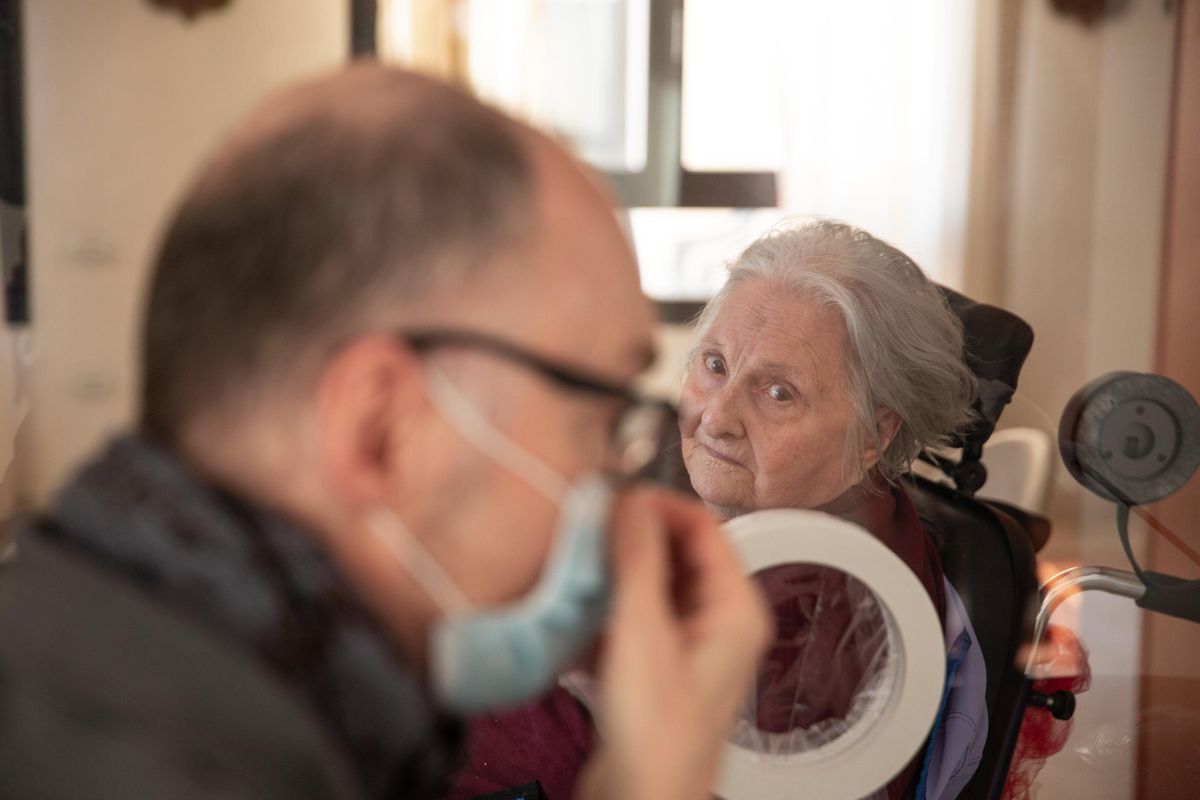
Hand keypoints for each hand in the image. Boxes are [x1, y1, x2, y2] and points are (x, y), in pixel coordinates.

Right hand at [576, 488, 771, 799]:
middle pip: (673, 552)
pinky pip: (628, 616)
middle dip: (629, 539)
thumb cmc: (658, 738)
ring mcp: (685, 645)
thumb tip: (630, 500)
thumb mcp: (642, 634)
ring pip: (646, 584)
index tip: (613, 497)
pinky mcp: (653, 667)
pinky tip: (572, 616)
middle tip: (587, 529)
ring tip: (574, 568)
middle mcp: (716, 622)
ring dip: (610, 574)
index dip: (657, 505)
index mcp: (734, 609)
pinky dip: (601, 610)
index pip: (703, 525)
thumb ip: (637, 561)